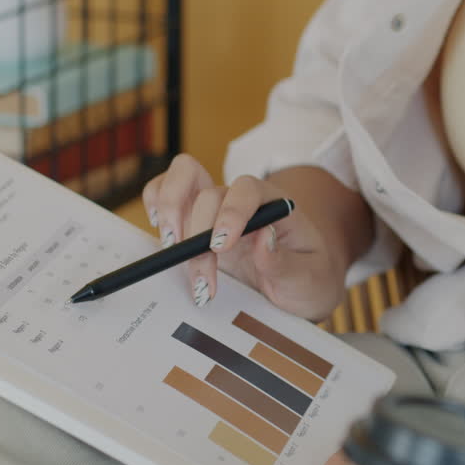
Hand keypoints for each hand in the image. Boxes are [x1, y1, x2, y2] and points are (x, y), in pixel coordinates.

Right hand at [142, 154, 347, 319]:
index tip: (220, 246)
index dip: (231, 212)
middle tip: (203, 281)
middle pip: (210, 194)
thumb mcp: (309, 280)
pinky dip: (155, 205)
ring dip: (170, 211)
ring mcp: (215, 208)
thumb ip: (287, 263)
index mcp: (276, 205)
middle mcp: (242, 200)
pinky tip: (160, 236)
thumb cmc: (309, 278)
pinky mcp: (193, 222)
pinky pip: (166, 193)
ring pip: (183, 178)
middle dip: (198, 236)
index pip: (249, 190)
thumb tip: (262, 238)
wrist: (300, 286)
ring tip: (170, 250)